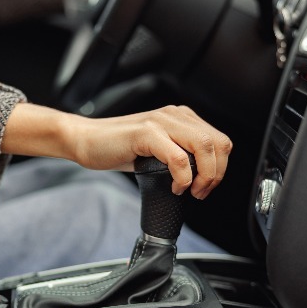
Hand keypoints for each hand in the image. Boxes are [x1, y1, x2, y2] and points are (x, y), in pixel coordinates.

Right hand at [1, 103, 231, 198]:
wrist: (86, 140)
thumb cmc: (117, 148)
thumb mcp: (156, 149)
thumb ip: (179, 154)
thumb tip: (201, 177)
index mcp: (180, 117)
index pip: (219, 140)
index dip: (220, 167)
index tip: (206, 186)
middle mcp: (174, 115)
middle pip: (217, 143)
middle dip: (216, 174)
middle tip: (201, 192)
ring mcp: (161, 122)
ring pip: (204, 147)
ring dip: (204, 176)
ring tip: (191, 191)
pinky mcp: (146, 133)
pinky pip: (179, 158)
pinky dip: (183, 178)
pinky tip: (175, 187)